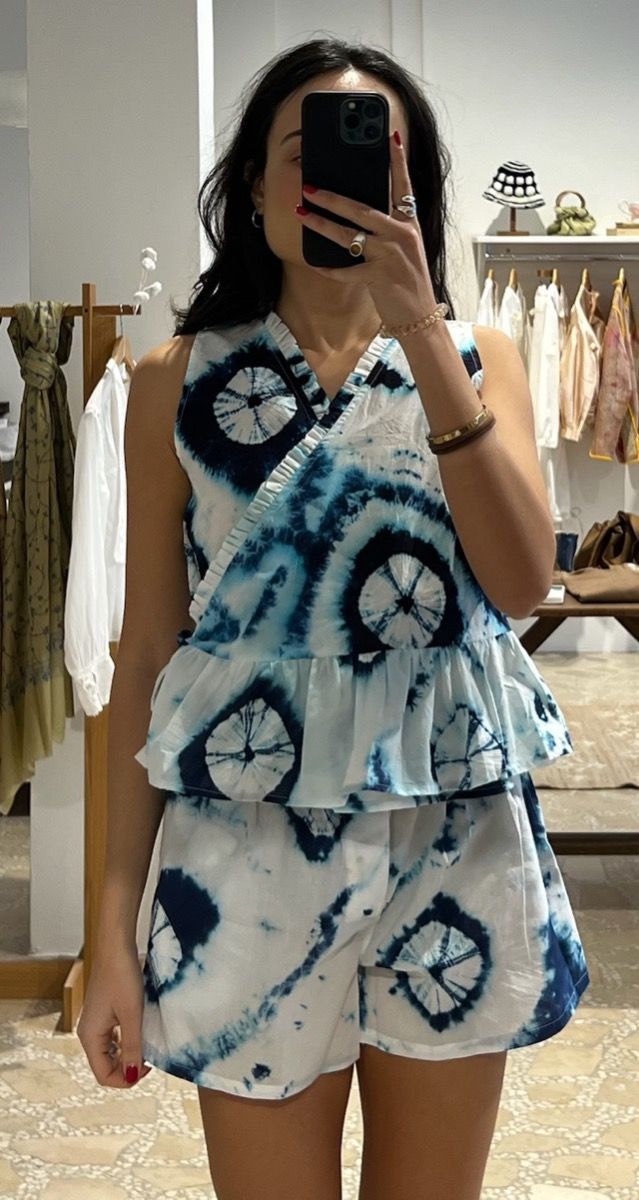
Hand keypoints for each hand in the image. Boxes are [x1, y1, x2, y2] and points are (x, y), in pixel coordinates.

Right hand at [76, 943, 152, 1087]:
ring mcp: (95, 1022)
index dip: (126, 1079)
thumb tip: (133, 1076)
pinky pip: (113, 1037)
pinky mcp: (103, 1012)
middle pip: (105, 1065)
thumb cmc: (122, 977)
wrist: (115, 946)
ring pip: (110, 1052)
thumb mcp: (132, 1015)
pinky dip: (126, 1040)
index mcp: (90, 1037)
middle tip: (151, 1055)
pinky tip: (141, 1030)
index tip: (149, 1067)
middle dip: (127, 1067)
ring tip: (148, 1043)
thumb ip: (132, 1047)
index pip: (103, 1075)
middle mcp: (88, 1033)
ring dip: (128, 1054)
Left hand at [295, 130, 437, 330]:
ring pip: (349, 235)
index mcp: (409, 224)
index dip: (397, 160)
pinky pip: (345, 270)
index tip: (390, 135)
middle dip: (332, 197)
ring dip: (321, 224)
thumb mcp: (405, 248)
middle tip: (310, 186)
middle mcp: (401, 235)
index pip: (403, 186)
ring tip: (301, 213)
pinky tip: (313, 262)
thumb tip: (357, 212)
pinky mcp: (378, 277)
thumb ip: (387, 228)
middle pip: (362, 209)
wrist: (420, 316)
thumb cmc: (408, 280)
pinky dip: (328, 268)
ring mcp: (390, 256)